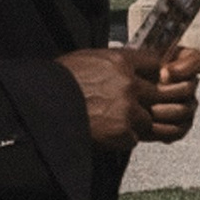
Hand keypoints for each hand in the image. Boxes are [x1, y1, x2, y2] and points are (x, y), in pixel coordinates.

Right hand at [62, 44, 199, 146]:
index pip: (155, 64)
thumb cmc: (57, 83)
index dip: (152, 74)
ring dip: (134, 123)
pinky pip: (134, 138)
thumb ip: (111, 63)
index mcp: (120, 61)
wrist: (42, 109)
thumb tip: (124, 66)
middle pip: (157, 93)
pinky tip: (104, 133)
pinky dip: (122, 139)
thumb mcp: (86, 60)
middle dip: (146, 101)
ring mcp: (128, 109)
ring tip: (110, 122)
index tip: (149, 80)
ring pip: (147, 118)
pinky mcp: (123, 132)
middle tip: (130, 106)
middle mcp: (129, 83)